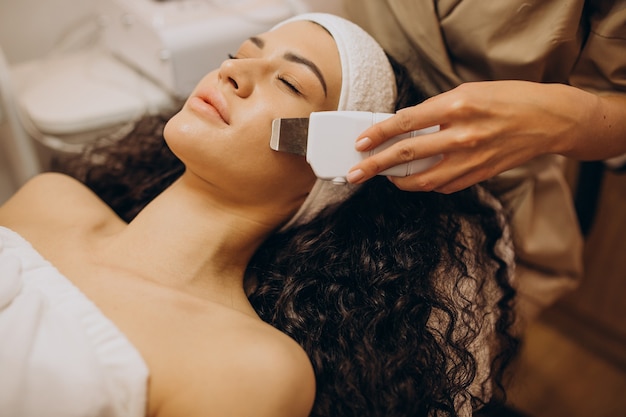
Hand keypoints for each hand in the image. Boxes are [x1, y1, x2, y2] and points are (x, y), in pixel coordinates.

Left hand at [346, 80, 598, 192]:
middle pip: (406, 155)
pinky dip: (425, 184)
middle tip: (355, 173)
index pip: (406, 122)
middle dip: (374, 165)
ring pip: (422, 180)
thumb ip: (435, 110)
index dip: (379, 134)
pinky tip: (415, 179)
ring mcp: (471, 159)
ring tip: (383, 179)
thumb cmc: (507, 99)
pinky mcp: (479, 175)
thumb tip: (404, 126)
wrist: (548, 120)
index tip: (361, 142)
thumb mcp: (468, 92)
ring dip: (396, 182)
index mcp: (457, 106)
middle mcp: (462, 135)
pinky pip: (443, 186)